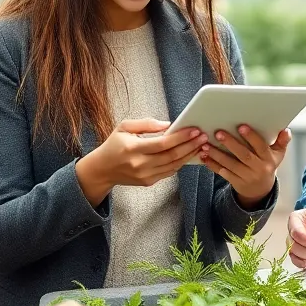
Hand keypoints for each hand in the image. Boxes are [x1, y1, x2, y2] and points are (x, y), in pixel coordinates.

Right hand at [76, 119, 207, 203]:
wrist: (102, 170)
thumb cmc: (114, 145)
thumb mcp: (124, 127)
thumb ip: (146, 124)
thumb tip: (168, 125)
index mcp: (133, 148)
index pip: (163, 143)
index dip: (181, 137)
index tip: (194, 130)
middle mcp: (140, 164)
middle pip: (172, 156)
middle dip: (190, 146)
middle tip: (203, 137)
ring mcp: (145, 175)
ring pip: (173, 165)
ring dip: (189, 155)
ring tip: (201, 145)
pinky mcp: (148, 182)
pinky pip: (169, 172)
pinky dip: (181, 163)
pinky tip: (189, 155)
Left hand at [200, 126, 288, 207]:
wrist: (261, 190)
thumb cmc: (268, 165)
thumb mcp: (278, 154)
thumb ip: (282, 141)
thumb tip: (286, 130)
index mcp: (269, 159)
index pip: (261, 147)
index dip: (251, 137)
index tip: (241, 126)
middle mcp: (258, 168)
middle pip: (243, 155)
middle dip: (230, 144)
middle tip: (218, 133)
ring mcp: (246, 177)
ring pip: (230, 165)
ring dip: (217, 154)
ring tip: (206, 145)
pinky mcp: (236, 182)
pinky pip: (223, 173)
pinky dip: (212, 165)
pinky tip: (203, 156)